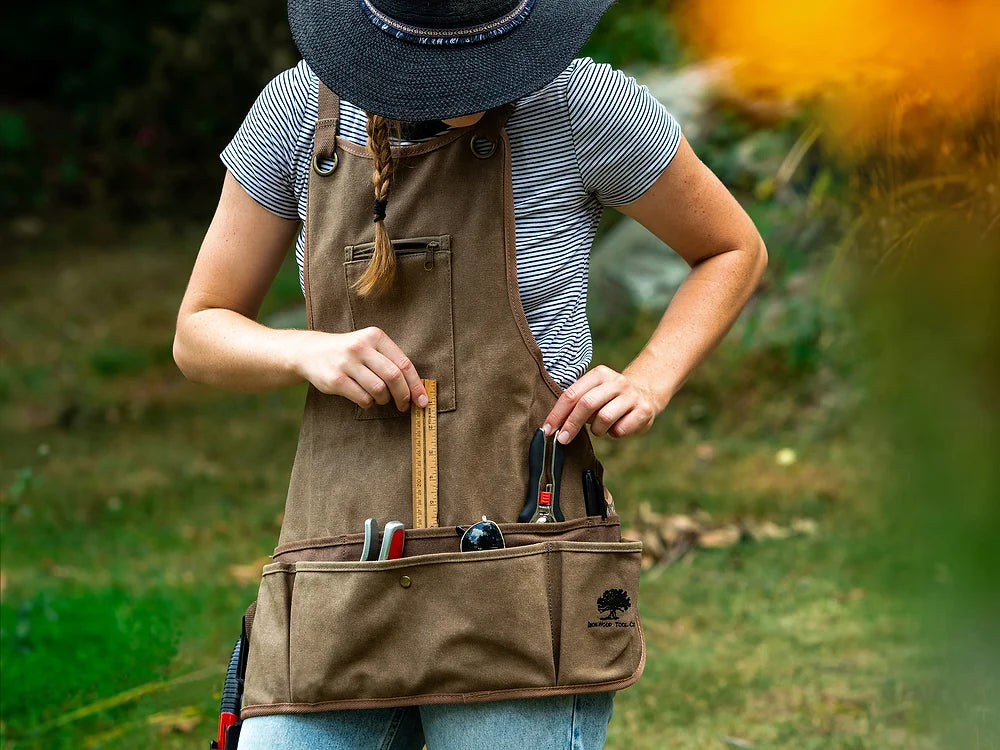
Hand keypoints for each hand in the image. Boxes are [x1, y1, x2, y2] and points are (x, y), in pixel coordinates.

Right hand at [294, 326, 427, 410]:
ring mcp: (347, 362)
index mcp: (375, 336)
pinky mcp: (335, 379)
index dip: (416, 385)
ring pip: (379, 390)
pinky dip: (368, 403)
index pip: (404, 363)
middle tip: (404, 405)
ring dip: (384, 399)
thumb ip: (390, 361)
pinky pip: (362, 398)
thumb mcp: (369, 346)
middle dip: (403, 395)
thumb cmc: (348, 352)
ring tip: (380, 398)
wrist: (310, 351)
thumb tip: (416, 389)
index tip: (423, 400)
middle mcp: (361, 346)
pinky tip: (365, 398)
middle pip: (393, 377)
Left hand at [543, 365, 660, 442]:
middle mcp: (616, 382)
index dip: (557, 414)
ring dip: (597, 430)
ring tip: (600, 429)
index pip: (572, 394)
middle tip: (562, 439)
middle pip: (586, 404)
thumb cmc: (609, 398)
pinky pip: (620, 429)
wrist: (646, 393)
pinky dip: (614, 433)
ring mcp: (631, 396)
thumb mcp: (593, 391)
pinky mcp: (643, 411)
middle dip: (571, 424)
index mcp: (599, 374)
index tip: (548, 430)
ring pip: (604, 418)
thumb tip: (554, 426)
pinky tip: (616, 428)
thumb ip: (576, 403)